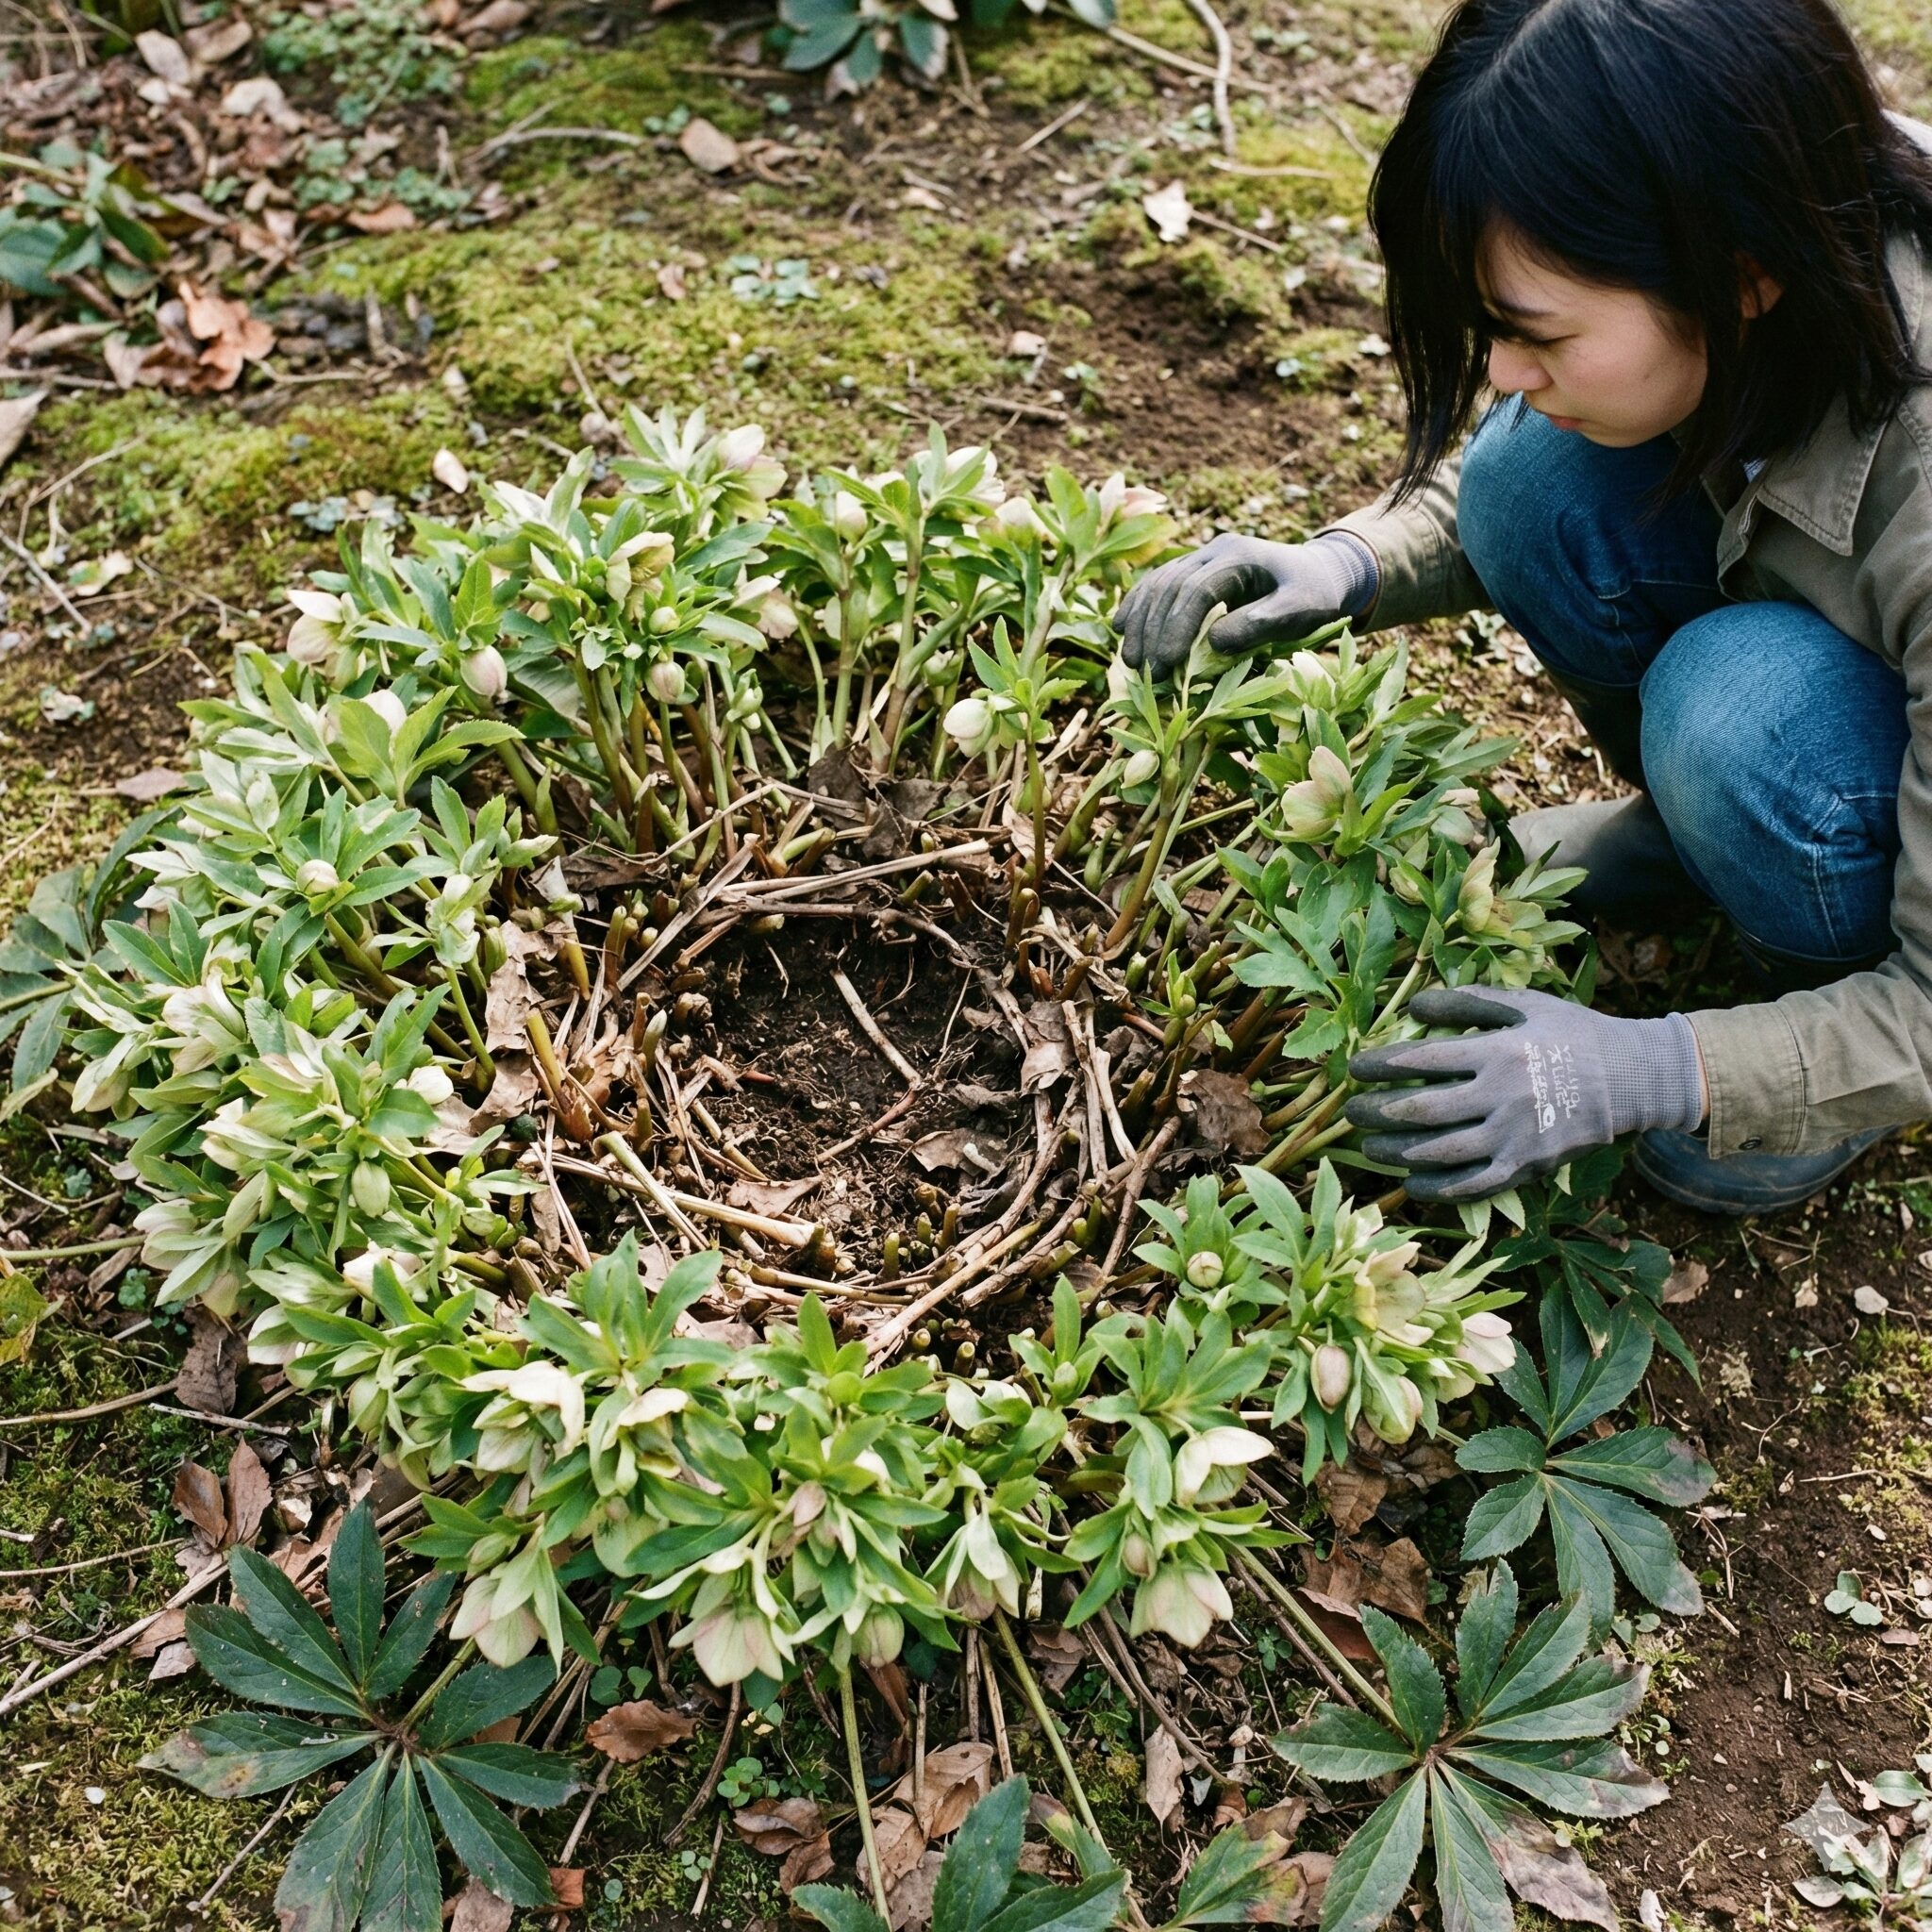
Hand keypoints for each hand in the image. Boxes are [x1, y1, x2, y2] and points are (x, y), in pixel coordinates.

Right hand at [1113, 533, 1377, 672]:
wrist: (1321, 572)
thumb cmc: (1315, 594)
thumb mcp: (1301, 610)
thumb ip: (1262, 623)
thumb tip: (1213, 642)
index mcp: (1239, 556)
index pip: (1196, 590)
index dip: (1177, 627)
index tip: (1167, 664)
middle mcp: (1214, 551)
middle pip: (1169, 587)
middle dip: (1153, 631)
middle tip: (1144, 670)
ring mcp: (1201, 557)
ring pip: (1157, 584)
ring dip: (1139, 621)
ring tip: (1130, 660)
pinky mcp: (1194, 571)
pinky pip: (1157, 584)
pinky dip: (1137, 605)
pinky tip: (1120, 628)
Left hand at [1344, 986, 1705, 1201]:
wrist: (1633, 1078)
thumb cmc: (1572, 1034)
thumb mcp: (1524, 1004)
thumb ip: (1467, 1001)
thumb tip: (1415, 1003)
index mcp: (1497, 1052)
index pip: (1420, 1061)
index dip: (1379, 1066)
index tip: (1354, 1069)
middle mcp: (1501, 1097)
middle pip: (1421, 1111)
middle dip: (1376, 1113)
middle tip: (1352, 1112)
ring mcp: (1513, 1137)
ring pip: (1440, 1152)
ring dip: (1396, 1151)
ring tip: (1370, 1146)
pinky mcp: (1526, 1166)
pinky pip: (1472, 1186)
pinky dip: (1436, 1189)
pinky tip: (1410, 1183)